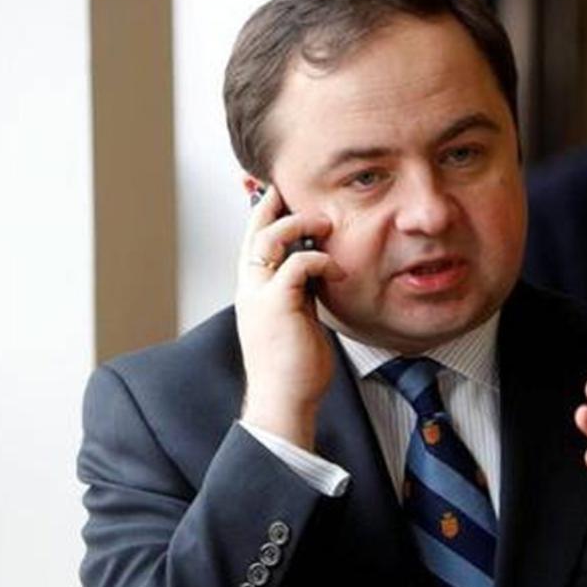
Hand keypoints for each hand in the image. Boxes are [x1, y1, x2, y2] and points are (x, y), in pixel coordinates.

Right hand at [236, 184, 344, 450]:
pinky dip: (318, 259)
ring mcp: (258, 296)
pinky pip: (295, 265)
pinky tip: (336, 267)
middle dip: (270, 203)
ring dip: (297, 225)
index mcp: (253, 291)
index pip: (253, 241)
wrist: (285, 401)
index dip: (262, 214)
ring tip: (324, 222)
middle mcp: (249, 289)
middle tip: (288, 185)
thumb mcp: (298, 318)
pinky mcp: (276, 306)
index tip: (276, 191)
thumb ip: (301, 291)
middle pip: (253, 231)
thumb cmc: (295, 366)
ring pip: (268, 240)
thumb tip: (317, 271)